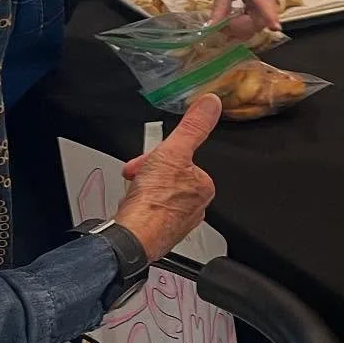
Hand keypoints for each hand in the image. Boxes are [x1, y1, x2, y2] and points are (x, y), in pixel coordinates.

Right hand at [114, 94, 221, 259]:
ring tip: (132, 194)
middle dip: (148, 173)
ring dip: (142, 189)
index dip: (159, 156)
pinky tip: (131, 208)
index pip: (181, 161)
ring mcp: (178, 221)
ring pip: (158, 194)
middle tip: (135, 176)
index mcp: (203, 186)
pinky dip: (139, 207)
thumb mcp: (173, 152)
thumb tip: (211, 104)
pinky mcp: (162, 233)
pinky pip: (150, 212)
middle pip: (168, 177)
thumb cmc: (153, 202)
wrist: (133, 238)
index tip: (146, 159)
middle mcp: (195, 205)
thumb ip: (193, 127)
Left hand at [210, 0, 281, 30]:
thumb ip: (220, 9)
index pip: (266, 3)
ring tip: (224, 23)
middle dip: (241, 28)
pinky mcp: (266, 5)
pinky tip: (232, 19)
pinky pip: (257, 19)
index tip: (275, 28)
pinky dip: (244, 23)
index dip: (271, 17)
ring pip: (258, 23)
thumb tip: (212, 28)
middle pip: (260, 21)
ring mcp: (269, 1)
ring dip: (241, 27)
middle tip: (220, 26)